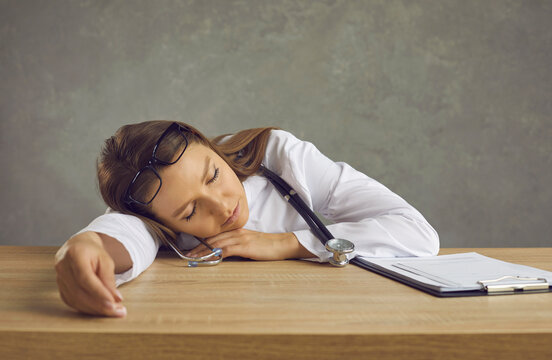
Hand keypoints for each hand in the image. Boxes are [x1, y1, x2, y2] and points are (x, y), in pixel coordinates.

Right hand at [54, 232, 125, 316]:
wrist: (78, 246)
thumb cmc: (93, 252)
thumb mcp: (106, 260)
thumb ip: (109, 278)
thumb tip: (115, 298)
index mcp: (75, 254)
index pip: (85, 278)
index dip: (98, 293)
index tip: (113, 303)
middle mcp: (63, 267)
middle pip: (79, 292)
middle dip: (99, 305)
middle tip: (117, 311)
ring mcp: (58, 278)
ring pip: (75, 300)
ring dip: (94, 309)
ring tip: (112, 311)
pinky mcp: (60, 288)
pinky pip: (72, 302)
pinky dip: (86, 308)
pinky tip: (99, 310)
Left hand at [185, 228, 314, 260]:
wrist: (282, 245)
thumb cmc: (267, 246)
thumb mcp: (250, 244)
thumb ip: (237, 246)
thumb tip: (224, 253)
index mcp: (236, 231)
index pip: (215, 235)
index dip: (202, 242)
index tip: (191, 248)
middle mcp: (235, 232)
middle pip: (212, 239)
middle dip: (198, 247)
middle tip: (186, 254)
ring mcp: (239, 238)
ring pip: (216, 244)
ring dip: (202, 251)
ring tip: (191, 257)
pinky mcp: (244, 246)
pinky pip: (225, 250)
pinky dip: (214, 254)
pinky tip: (207, 258)